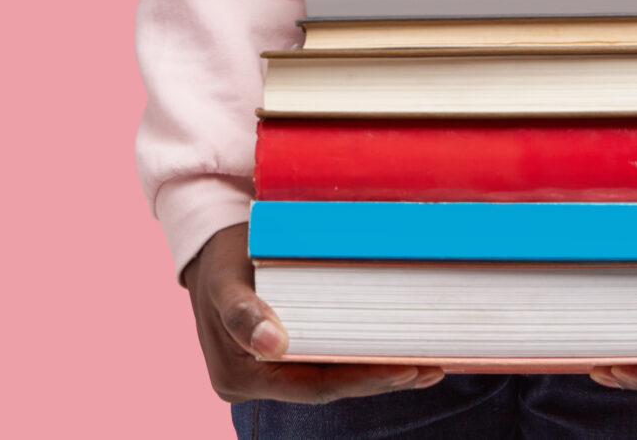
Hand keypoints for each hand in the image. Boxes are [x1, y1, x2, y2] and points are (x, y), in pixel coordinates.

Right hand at [181, 224, 446, 404]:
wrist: (209, 248)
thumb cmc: (222, 255)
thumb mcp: (225, 277)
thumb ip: (242, 311)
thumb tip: (271, 343)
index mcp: (237, 375)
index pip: (311, 385)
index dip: (360, 379)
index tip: (403, 368)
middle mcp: (251, 385)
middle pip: (326, 387)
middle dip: (378, 379)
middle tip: (427, 368)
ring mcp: (267, 376)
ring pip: (329, 380)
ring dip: (377, 374)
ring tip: (427, 367)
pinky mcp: (281, 361)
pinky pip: (324, 367)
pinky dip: (360, 361)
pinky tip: (398, 358)